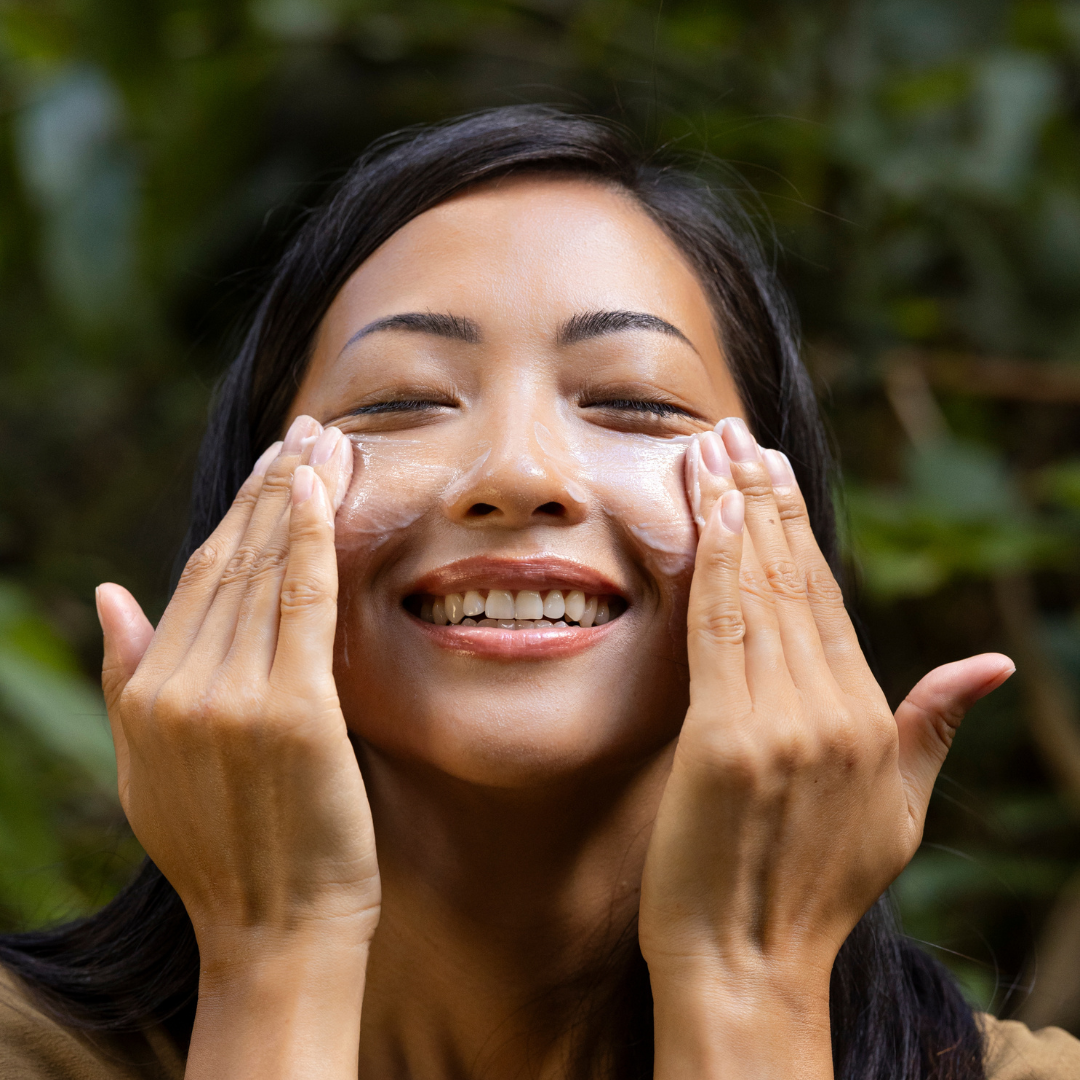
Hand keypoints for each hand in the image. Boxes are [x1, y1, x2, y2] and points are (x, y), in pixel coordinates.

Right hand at [96, 416, 377, 1077]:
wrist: (277, 929)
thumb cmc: (227, 851)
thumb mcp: (148, 768)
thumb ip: (126, 676)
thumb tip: (110, 592)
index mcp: (146, 695)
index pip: (198, 578)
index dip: (239, 514)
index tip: (273, 466)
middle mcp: (180, 687)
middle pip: (232, 561)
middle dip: (275, 487)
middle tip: (308, 429)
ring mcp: (233, 698)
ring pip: (266, 570)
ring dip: (299, 496)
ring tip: (325, 442)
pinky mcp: (293, 711)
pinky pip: (301, 603)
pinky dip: (311, 540)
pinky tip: (324, 489)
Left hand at [639, 418, 1012, 1078]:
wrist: (748, 963)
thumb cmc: (815, 888)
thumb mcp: (897, 810)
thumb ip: (933, 726)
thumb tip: (990, 665)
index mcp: (869, 719)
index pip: (825, 598)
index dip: (795, 528)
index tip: (771, 472)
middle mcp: (831, 711)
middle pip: (790, 581)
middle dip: (758, 500)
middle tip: (734, 436)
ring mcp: (780, 725)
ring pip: (753, 593)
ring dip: (728, 515)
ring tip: (710, 454)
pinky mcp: (724, 740)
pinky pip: (717, 633)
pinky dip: (707, 567)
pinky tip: (696, 516)